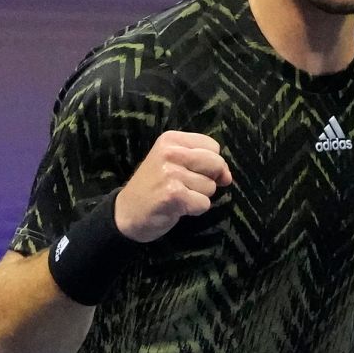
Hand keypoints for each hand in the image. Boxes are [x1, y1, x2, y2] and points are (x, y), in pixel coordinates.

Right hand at [114, 131, 231, 242]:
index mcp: (171, 139)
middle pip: (216, 163)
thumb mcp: (175, 164)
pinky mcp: (173, 194)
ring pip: (210, 186)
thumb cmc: (155, 186)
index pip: (213, 146)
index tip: (195, 172)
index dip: (212, 163)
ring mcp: (171, 173)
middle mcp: (170, 152)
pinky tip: (176, 207)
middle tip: (186, 186)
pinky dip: (194, 210)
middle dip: (208, 180)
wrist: (126, 212)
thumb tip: (227, 177)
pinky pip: (204, 203)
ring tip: (177, 196)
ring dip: (198, 196)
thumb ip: (204, 163)